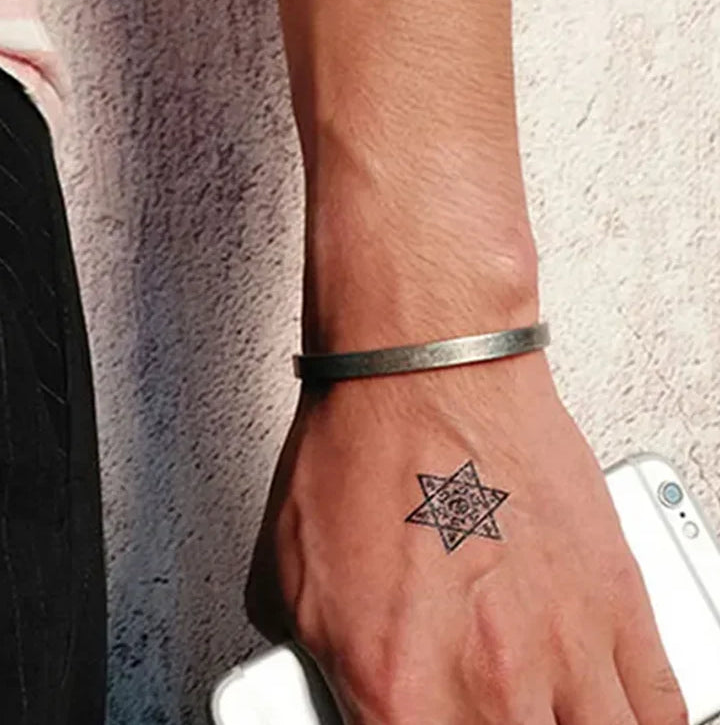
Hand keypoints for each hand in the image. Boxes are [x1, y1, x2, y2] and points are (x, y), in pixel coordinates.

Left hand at [246, 350, 687, 723]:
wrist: (424, 370)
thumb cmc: (362, 449)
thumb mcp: (289, 579)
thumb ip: (317, 667)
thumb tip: (332, 687)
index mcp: (398, 696)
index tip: (421, 722)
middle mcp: (490, 687)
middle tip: (478, 709)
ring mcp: (563, 646)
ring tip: (543, 712)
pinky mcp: (614, 597)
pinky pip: (658, 702)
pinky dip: (635, 715)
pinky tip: (605, 705)